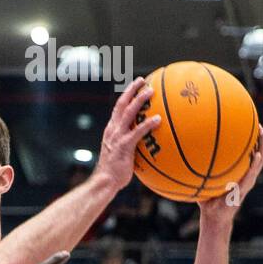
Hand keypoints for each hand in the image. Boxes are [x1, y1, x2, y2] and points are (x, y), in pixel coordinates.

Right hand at [94, 77, 161, 193]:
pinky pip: (137, 132)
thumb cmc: (114, 173)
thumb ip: (131, 145)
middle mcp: (112, 130)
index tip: (136, 85)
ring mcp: (117, 137)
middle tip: (143, 80)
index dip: (127, 94)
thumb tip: (146, 144)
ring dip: (139, 100)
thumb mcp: (121, 155)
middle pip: (121, 104)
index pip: (118, 108)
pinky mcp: (123, 146)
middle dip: (132, 90)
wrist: (104, 183)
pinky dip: (147, 124)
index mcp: (111, 130)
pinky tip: (158, 119)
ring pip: (128, 113)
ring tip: (151, 91)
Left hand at [199, 128, 262, 224]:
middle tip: (259, 124)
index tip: (250, 124)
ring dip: (262, 146)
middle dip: (261, 138)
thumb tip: (183, 157)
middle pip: (259, 152)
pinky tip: (256, 155)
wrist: (213, 218)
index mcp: (239, 172)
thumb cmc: (207, 200)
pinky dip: (255, 165)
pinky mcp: (244, 190)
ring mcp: (247, 182)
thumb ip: (199, 170)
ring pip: (260, 161)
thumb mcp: (204, 182)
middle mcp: (246, 175)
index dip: (252, 140)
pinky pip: (251, 175)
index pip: (249, 153)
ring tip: (262, 134)